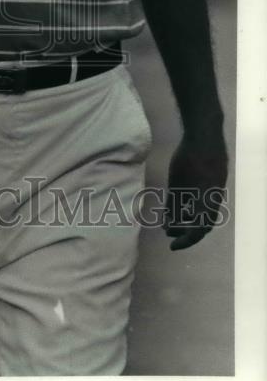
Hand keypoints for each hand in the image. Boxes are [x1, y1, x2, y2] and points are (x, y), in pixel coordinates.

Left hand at [163, 129, 228, 250]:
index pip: (199, 230)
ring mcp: (213, 188)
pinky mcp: (211, 179)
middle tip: (168, 232)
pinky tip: (176, 202)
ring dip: (186, 217)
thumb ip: (174, 204)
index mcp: (208, 202)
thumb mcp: (177, 184)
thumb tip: (169, 226)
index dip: (186, 240)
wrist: (204, 135)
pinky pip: (202, 199)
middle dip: (185, 230)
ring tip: (169, 219)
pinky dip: (190, 204)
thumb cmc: (189, 159)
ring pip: (201, 211)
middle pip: (201, 222)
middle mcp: (213, 199)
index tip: (172, 245)